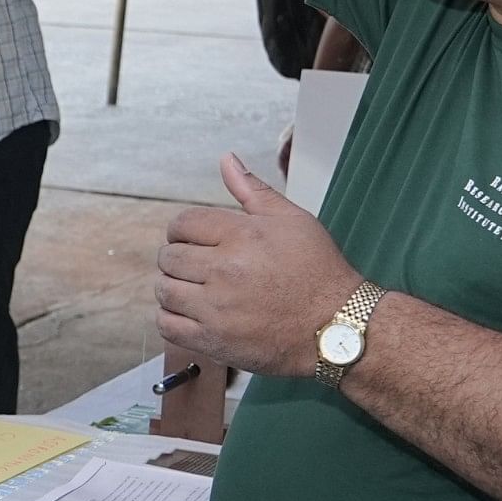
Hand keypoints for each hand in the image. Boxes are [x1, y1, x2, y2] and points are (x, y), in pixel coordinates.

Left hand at [157, 153, 364, 378]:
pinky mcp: (213, 340)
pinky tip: (192, 313)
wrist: (337, 326)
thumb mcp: (293, 220)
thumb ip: (253, 190)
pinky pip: (167, 326)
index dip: (184, 231)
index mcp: (241, 236)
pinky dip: (171, 318)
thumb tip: (226, 159)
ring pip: (164, 290)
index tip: (196, 241)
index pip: (182, 224)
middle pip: (168, 256)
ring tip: (196, 289)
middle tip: (200, 266)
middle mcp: (224, 270)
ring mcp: (216, 308)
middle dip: (179, 257)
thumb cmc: (318, 270)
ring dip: (174, 287)